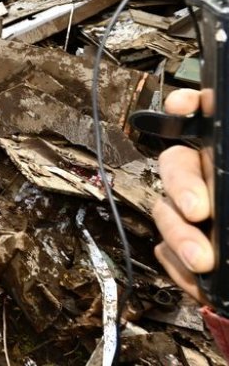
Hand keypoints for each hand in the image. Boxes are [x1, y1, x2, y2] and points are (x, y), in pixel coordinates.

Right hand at [154, 88, 214, 300]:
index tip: (182, 108)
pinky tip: (200, 282)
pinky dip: (180, 271)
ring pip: (166, 215)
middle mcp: (210, 182)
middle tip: (198, 211)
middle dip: (181, 186)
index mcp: (228, 161)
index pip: (204, 119)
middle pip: (175, 166)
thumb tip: (223, 177)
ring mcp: (195, 218)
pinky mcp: (185, 254)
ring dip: (180, 237)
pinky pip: (167, 255)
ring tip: (202, 261)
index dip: (188, 106)